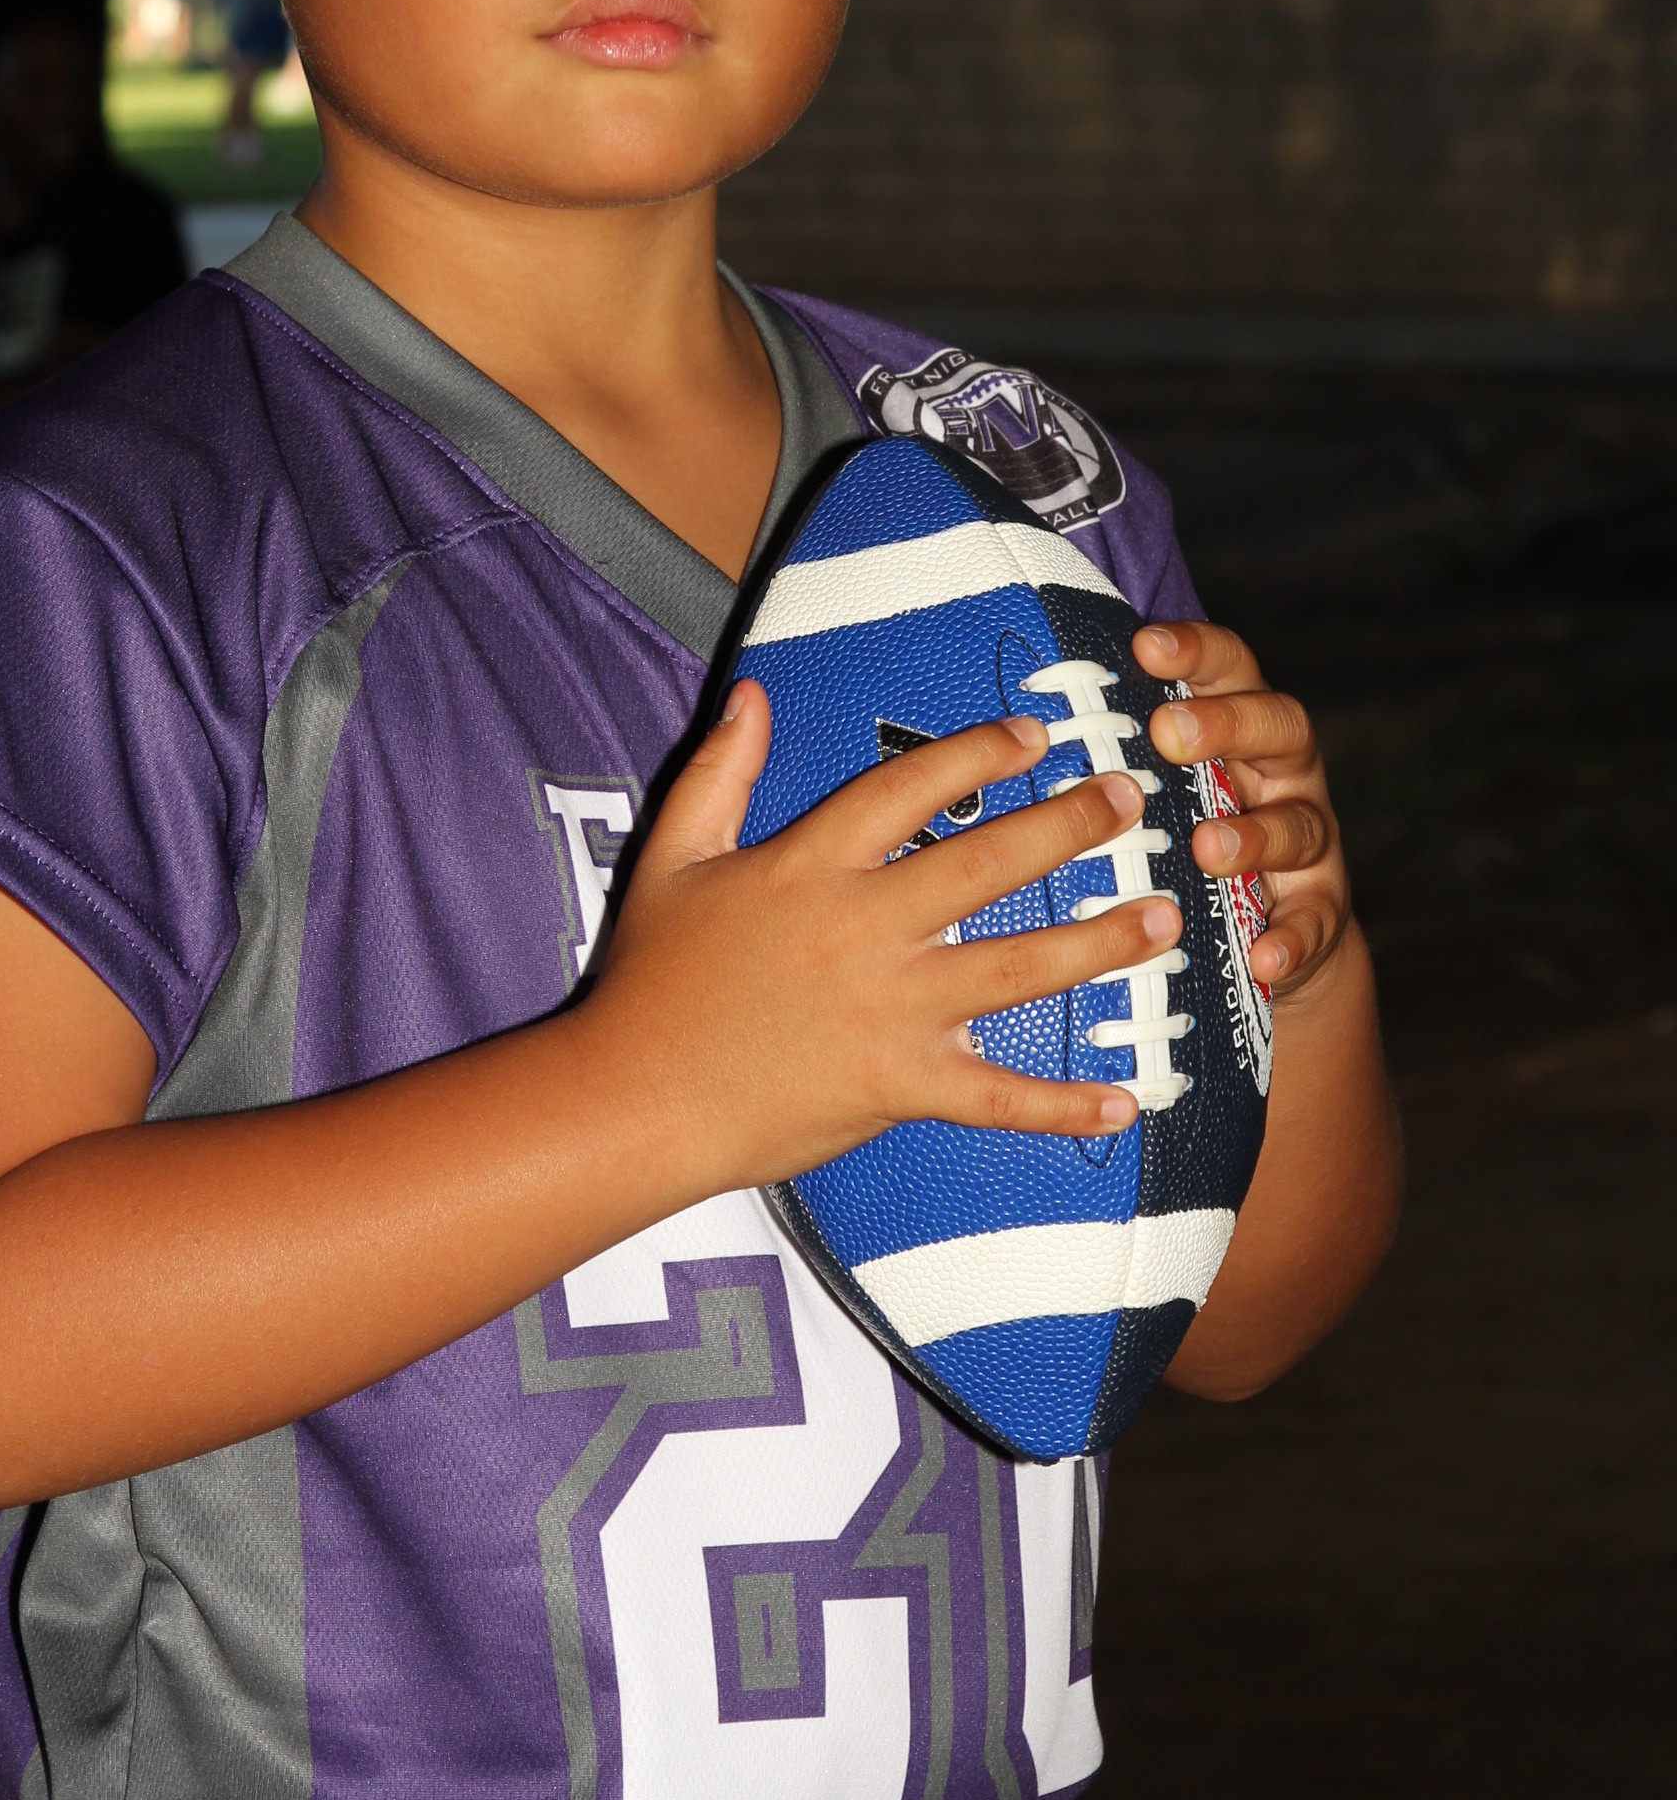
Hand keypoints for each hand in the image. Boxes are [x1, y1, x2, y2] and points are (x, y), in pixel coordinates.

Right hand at [589, 685, 1181, 1192]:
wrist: (633, 1097)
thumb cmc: (651, 979)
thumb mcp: (672, 856)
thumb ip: (719, 770)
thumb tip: (754, 693)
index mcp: (810, 864)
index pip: (911, 788)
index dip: (979, 753)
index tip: (1035, 733)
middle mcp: (863, 928)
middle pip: (986, 863)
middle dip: (1067, 825)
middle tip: (1129, 798)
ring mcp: (889, 1010)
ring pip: (1017, 970)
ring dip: (1099, 945)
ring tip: (1166, 919)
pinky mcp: (898, 1086)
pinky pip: (996, 1097)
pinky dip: (1062, 1106)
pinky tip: (1126, 1100)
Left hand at [1134, 622, 1348, 994]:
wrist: (1272, 926)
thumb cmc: (1190, 829)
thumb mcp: (1166, 781)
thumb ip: (1125, 746)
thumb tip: (1017, 718)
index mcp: (1243, 726)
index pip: (1231, 668)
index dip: (1196, 651)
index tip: (1144, 647)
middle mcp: (1283, 772)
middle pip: (1278, 728)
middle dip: (1226, 726)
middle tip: (1168, 734)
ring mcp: (1310, 839)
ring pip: (1297, 825)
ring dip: (1254, 835)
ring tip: (1207, 848)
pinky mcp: (1320, 908)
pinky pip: (1314, 921)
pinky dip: (1291, 939)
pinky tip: (1263, 956)